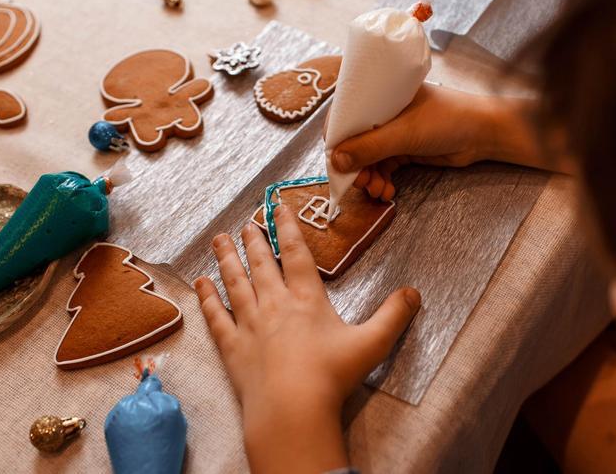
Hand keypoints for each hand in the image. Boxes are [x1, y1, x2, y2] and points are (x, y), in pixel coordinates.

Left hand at [195, 205, 420, 473]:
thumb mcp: (373, 343)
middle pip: (261, 264)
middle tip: (246, 223)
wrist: (292, 408)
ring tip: (219, 240)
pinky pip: (217, 316)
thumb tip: (415, 292)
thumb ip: (394, 316)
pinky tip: (200, 284)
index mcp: (306, 299)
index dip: (287, 228)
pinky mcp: (232, 347)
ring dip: (227, 259)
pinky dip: (208, 298)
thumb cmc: (331, 376)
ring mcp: (250, 324)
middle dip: (254, 240)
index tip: (278, 207)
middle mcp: (275, 304)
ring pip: (235, 283)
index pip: (295, 254)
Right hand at [328, 84, 547, 200]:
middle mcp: (382, 111)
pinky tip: (387, 192)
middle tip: (361, 183)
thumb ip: (369, 148)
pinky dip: (382, 181)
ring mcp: (393, 131)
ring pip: (369, 158)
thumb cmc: (448, 119)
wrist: (485, 133)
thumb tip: (336, 162)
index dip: (336, 139)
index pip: (344, 114)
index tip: (335, 162)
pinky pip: (383, 167)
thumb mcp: (404, 134)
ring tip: (377, 191)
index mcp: (379, 94)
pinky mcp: (405, 149)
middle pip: (354, 141)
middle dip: (355, 166)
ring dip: (369, 178)